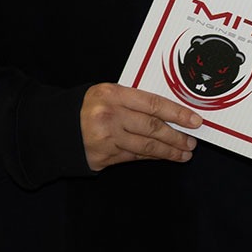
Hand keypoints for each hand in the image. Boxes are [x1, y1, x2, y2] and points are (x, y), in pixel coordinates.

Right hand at [79, 83, 201, 170]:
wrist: (56, 127)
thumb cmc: (91, 107)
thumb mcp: (109, 94)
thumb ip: (135, 100)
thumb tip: (173, 113)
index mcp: (112, 94)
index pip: (153, 104)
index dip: (177, 113)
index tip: (195, 121)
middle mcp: (109, 116)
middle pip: (152, 128)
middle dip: (176, 137)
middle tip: (192, 142)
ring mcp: (105, 138)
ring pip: (145, 146)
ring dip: (169, 151)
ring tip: (185, 153)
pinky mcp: (103, 157)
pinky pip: (134, 156)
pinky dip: (152, 156)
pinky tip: (164, 156)